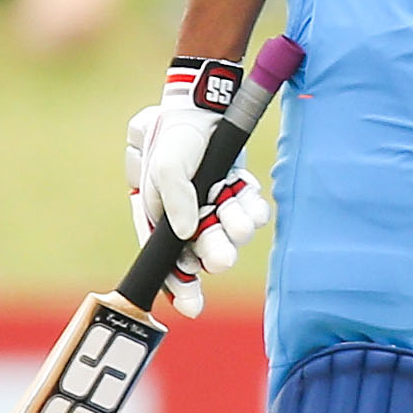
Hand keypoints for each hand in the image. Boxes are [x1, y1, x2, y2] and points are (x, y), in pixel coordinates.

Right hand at [123, 59, 273, 317]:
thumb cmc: (176, 137)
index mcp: (160, 216)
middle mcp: (188, 216)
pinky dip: (251, 209)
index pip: (167, 260)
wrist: (206, 106)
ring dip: (234, 228)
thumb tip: (184, 233)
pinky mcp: (236, 191)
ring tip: (234, 216)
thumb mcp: (167, 166)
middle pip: (202, 250)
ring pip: (229, 232)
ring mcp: (213, 204)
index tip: (192, 307)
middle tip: (221, 258)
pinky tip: (250, 205)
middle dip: (212, 256)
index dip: (179, 285)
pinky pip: (249, 210)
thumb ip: (175, 198)